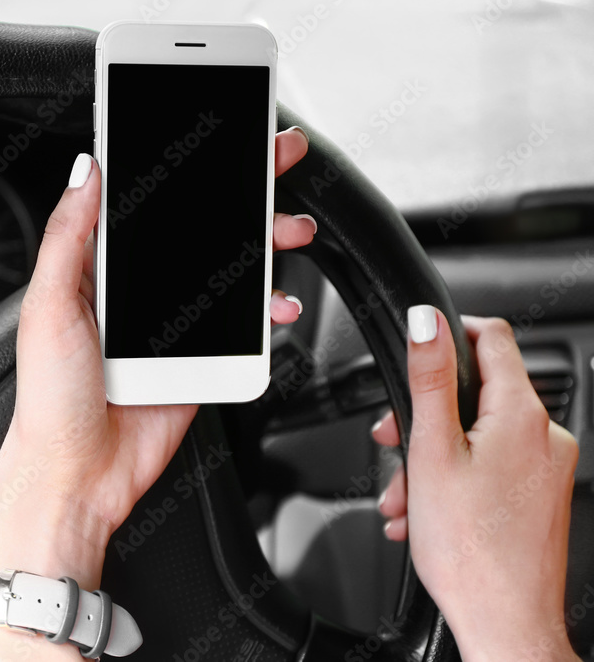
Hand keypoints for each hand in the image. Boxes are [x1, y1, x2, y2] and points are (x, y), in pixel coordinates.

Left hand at [0, 126, 313, 660]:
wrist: (76, 474)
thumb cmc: (50, 398)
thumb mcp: (48, 305)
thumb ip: (71, 236)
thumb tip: (88, 170)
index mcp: (97, 269)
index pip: (147, 202)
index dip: (184, 167)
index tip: (218, 134)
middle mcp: (138, 291)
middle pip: (198, 228)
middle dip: (242, 192)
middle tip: (277, 160)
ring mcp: (171, 324)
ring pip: (228, 270)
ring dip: (265, 243)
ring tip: (291, 229)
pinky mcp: (198, 357)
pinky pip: (240, 323)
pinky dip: (266, 308)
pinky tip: (276, 304)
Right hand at [372, 309, 578, 661]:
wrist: (504, 620)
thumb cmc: (471, 547)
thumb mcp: (432, 450)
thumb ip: (428, 378)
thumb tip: (426, 322)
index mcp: (522, 415)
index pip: (493, 338)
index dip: (451, 332)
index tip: (421, 345)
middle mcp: (545, 436)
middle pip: (477, 394)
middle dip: (425, 416)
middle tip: (394, 441)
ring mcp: (548, 468)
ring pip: (478, 435)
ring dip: (432, 457)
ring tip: (406, 495)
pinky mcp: (541, 496)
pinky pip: (492, 467)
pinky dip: (454, 479)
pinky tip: (426, 510)